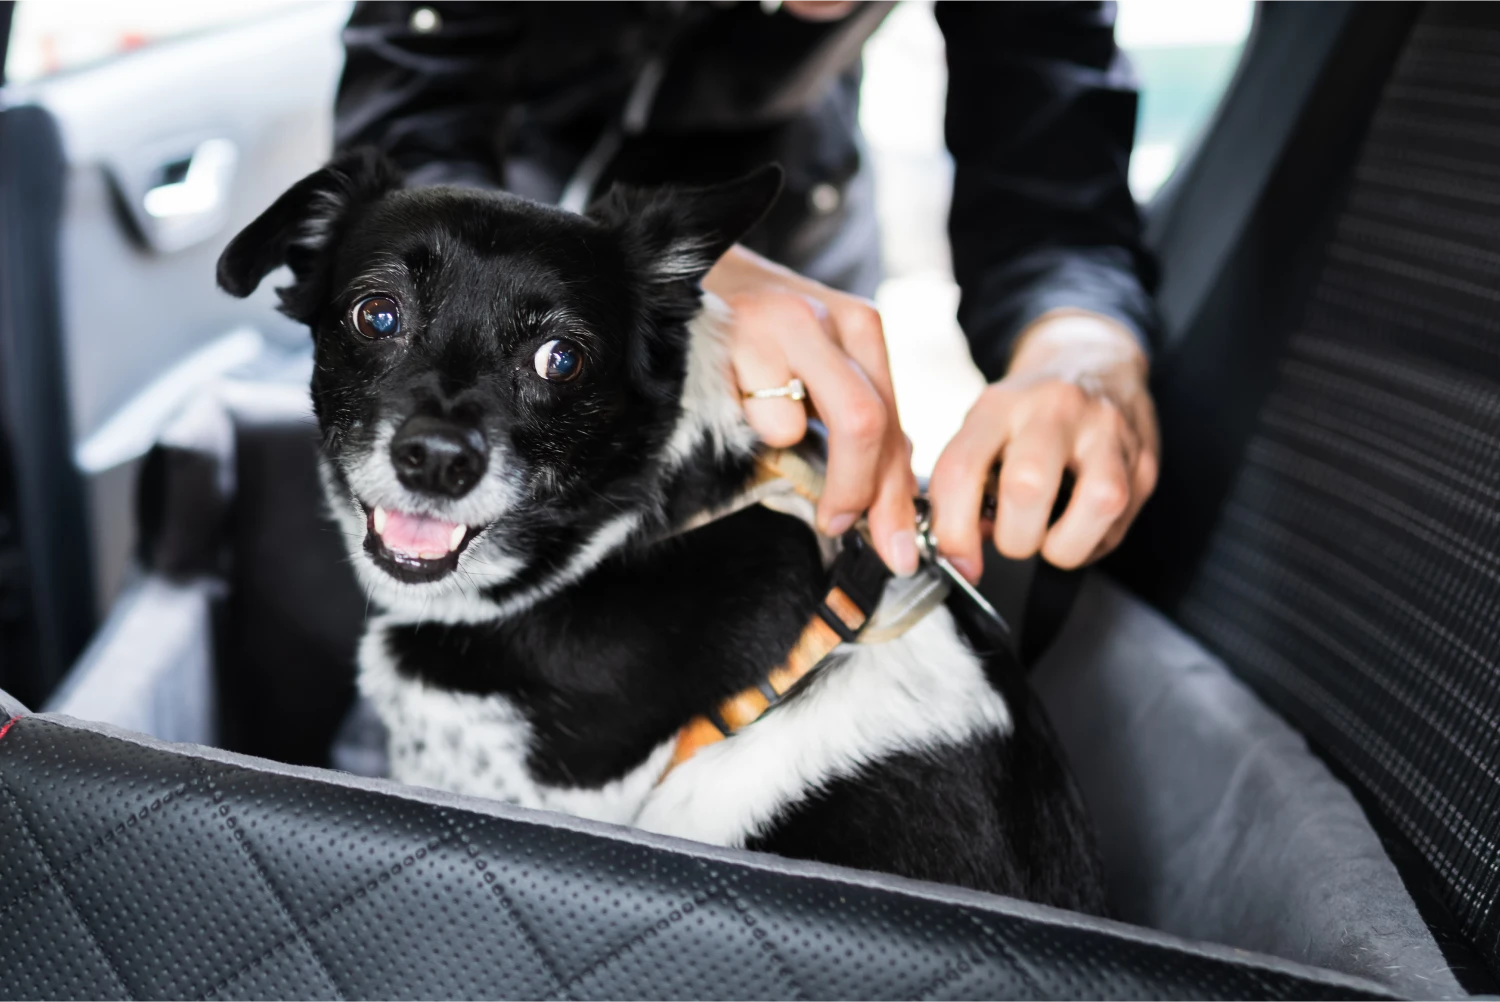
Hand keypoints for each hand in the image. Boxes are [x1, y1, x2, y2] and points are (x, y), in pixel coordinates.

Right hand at [703, 244, 919, 575]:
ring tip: (750, 407)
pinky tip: (724, 389)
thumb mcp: (818, 363)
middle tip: (839, 525)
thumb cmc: (750, 330)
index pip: (892, 421)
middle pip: (863, 423)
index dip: (896, 494)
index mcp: (857, 325)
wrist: (673, 274)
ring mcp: (765, 324)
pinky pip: (733, 415)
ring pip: (788, 428)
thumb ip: (855, 416)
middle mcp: (818, 317)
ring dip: (772, 442)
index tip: (898, 546)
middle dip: (856, 492)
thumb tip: (890, 494)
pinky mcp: (715, 338)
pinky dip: (734, 422)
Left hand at [928, 311, 1158, 581]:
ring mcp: (1107, 430)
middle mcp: (1055, 410)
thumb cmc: (1028, 409)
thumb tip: (962, 548)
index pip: (963, 470)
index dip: (953, 531)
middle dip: (1015, 538)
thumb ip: (966, 482)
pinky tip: (1079, 526)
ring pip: (1098, 502)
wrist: (1089, 358)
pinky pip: (1122, 520)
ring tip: (1052, 539)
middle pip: (1028, 487)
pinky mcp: (1144, 458)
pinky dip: (1094, 541)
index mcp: (1001, 405)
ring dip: (1065, 545)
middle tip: (1014, 538)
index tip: (960, 560)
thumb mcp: (984, 426)